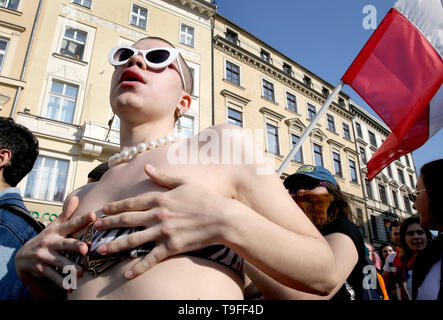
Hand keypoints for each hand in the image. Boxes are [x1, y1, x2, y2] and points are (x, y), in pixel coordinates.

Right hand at [15, 196, 95, 292]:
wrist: (23, 258)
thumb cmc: (47, 239)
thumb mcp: (54, 226)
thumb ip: (66, 214)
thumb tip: (75, 197)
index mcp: (56, 231)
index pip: (70, 224)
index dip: (82, 219)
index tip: (93, 215)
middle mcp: (50, 242)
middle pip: (64, 244)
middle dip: (74, 246)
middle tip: (85, 249)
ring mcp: (44, 256)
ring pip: (59, 262)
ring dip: (70, 267)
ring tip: (81, 272)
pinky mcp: (41, 270)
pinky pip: (53, 277)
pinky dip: (61, 282)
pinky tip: (70, 286)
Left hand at [94, 164, 232, 279]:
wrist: (222, 218)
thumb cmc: (205, 198)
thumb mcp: (184, 182)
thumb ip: (163, 177)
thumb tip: (146, 166)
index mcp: (160, 198)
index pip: (132, 202)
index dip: (115, 206)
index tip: (103, 210)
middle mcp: (158, 215)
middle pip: (127, 220)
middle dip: (108, 224)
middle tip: (93, 228)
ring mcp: (163, 232)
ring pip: (133, 240)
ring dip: (115, 245)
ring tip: (100, 250)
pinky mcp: (171, 246)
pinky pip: (151, 258)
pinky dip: (139, 267)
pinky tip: (127, 273)